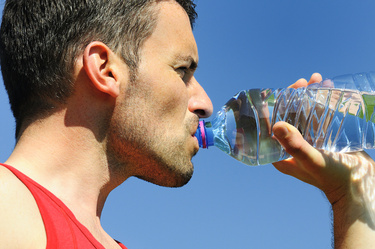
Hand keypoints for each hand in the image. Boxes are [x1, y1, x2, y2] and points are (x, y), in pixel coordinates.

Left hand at [272, 73, 374, 247]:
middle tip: (303, 82)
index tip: (283, 90)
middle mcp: (292, 147)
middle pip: (288, 116)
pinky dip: (320, 103)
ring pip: (303, 114)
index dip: (274, 106)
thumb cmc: (335, 179)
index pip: (271, 126)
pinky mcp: (323, 138)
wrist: (360, 187)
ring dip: (308, 96)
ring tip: (316, 80)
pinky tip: (325, 89)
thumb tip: (276, 125)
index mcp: (282, 154)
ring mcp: (308, 142)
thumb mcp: (312, 160)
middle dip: (293, 97)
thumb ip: (296, 145)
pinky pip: (317, 117)